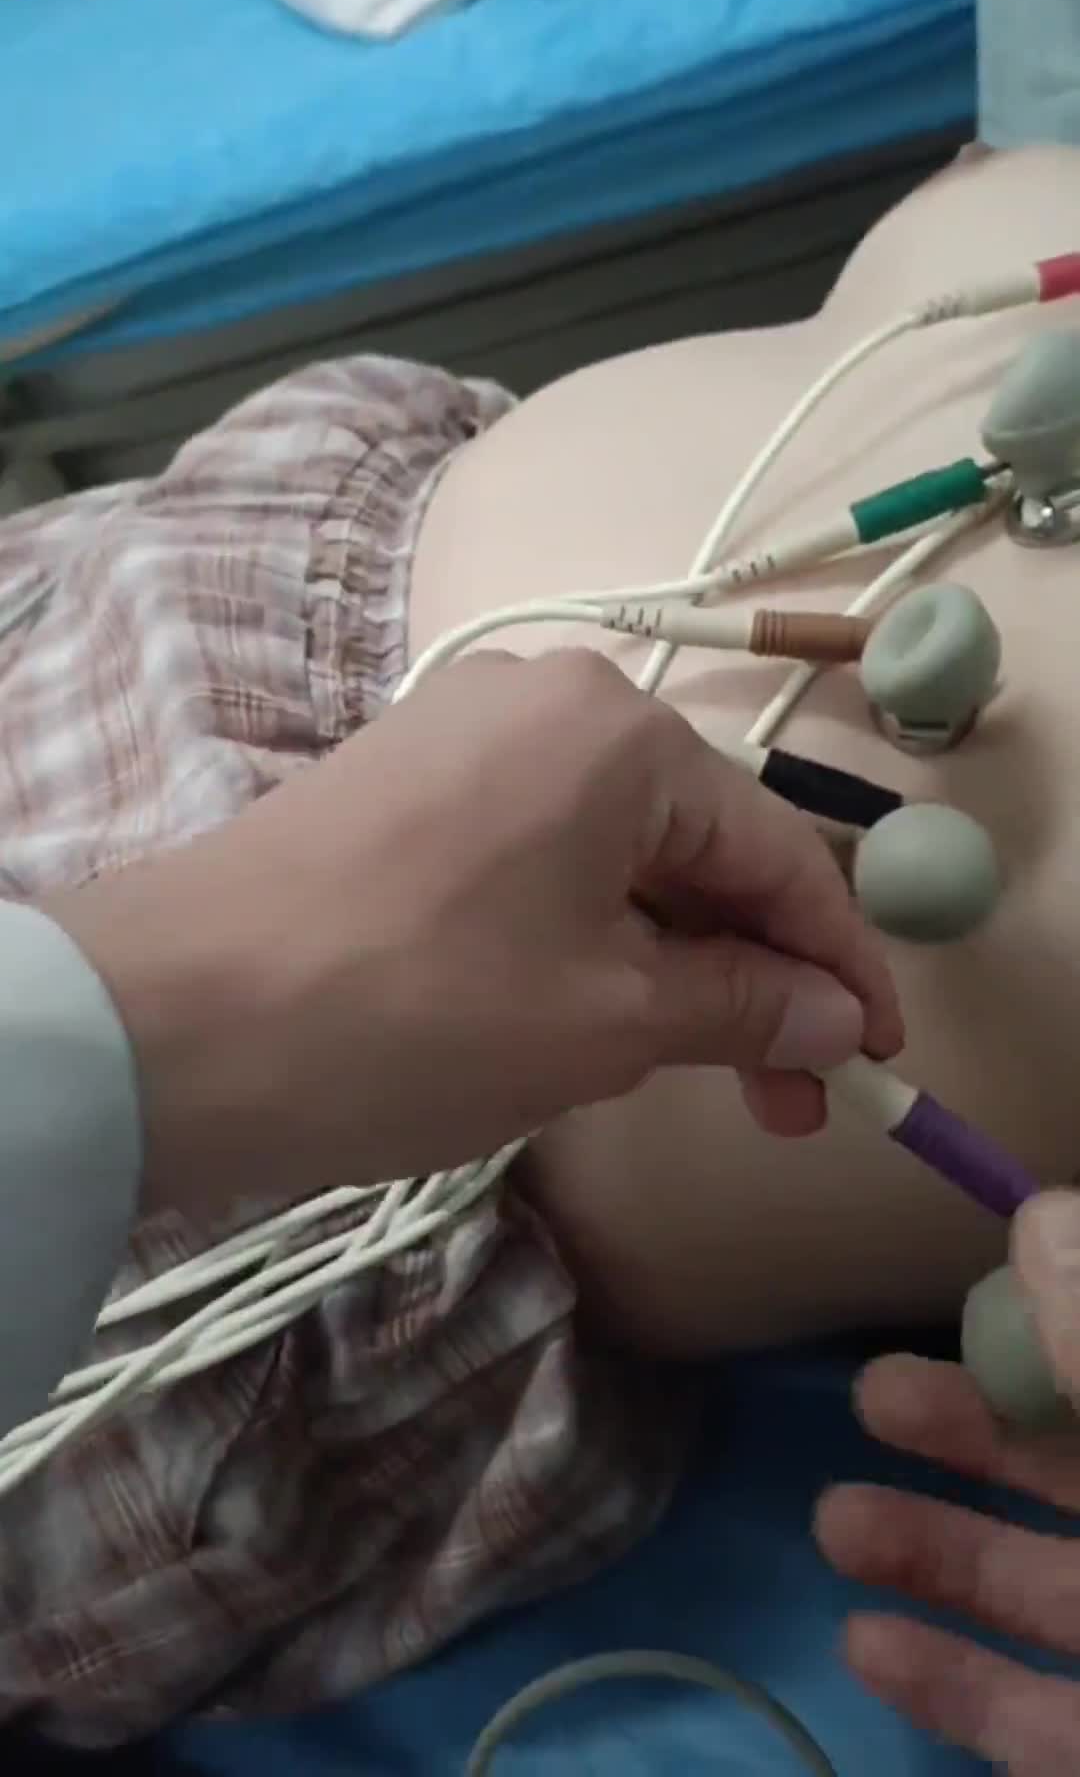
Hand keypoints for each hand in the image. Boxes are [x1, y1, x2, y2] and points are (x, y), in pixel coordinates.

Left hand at [46, 649, 899, 1208]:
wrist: (167, 1021)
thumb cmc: (412, 1013)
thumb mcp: (604, 1024)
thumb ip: (742, 1008)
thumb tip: (832, 1017)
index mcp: (618, 732)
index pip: (777, 851)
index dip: (840, 966)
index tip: (874, 1064)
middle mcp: (546, 699)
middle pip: (695, 843)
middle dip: (748, 974)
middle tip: (781, 1099)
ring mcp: (460, 731)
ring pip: (613, 853)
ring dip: (665, 962)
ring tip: (676, 1071)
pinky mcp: (398, 780)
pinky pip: (536, 852)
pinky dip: (583, 934)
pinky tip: (581, 1013)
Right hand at [816, 1189, 1079, 1773]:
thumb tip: (1036, 1220)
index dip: (1055, 1318)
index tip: (976, 1283)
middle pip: (1075, 1465)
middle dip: (971, 1428)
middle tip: (870, 1394)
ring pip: (1045, 1592)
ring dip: (934, 1550)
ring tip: (834, 1521)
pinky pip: (1039, 1722)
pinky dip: (951, 1684)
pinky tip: (864, 1641)